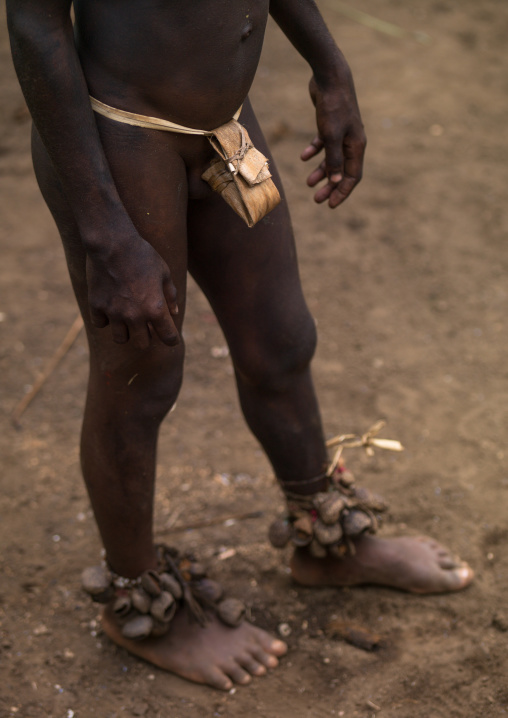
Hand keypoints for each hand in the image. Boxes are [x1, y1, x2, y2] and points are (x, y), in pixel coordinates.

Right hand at [86, 233, 179, 348]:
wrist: (112, 243)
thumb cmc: (142, 255)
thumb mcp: (164, 272)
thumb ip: (170, 295)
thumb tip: (174, 313)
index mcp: (156, 309)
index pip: (169, 338)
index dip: (172, 339)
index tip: (171, 337)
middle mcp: (135, 316)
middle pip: (142, 344)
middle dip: (146, 336)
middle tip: (145, 325)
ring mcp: (114, 313)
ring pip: (120, 339)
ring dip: (125, 331)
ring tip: (126, 318)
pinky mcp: (97, 306)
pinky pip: (100, 324)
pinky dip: (105, 319)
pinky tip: (109, 307)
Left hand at [301, 74, 365, 207]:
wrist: (330, 77)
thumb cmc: (333, 106)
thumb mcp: (332, 135)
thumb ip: (334, 158)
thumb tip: (336, 181)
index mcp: (357, 146)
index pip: (352, 176)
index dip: (342, 192)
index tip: (330, 205)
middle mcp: (352, 141)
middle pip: (342, 170)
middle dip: (330, 186)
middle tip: (317, 200)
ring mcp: (341, 132)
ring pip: (332, 158)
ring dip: (321, 172)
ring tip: (308, 183)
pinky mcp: (330, 124)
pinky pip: (324, 143)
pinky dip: (314, 151)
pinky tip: (304, 157)